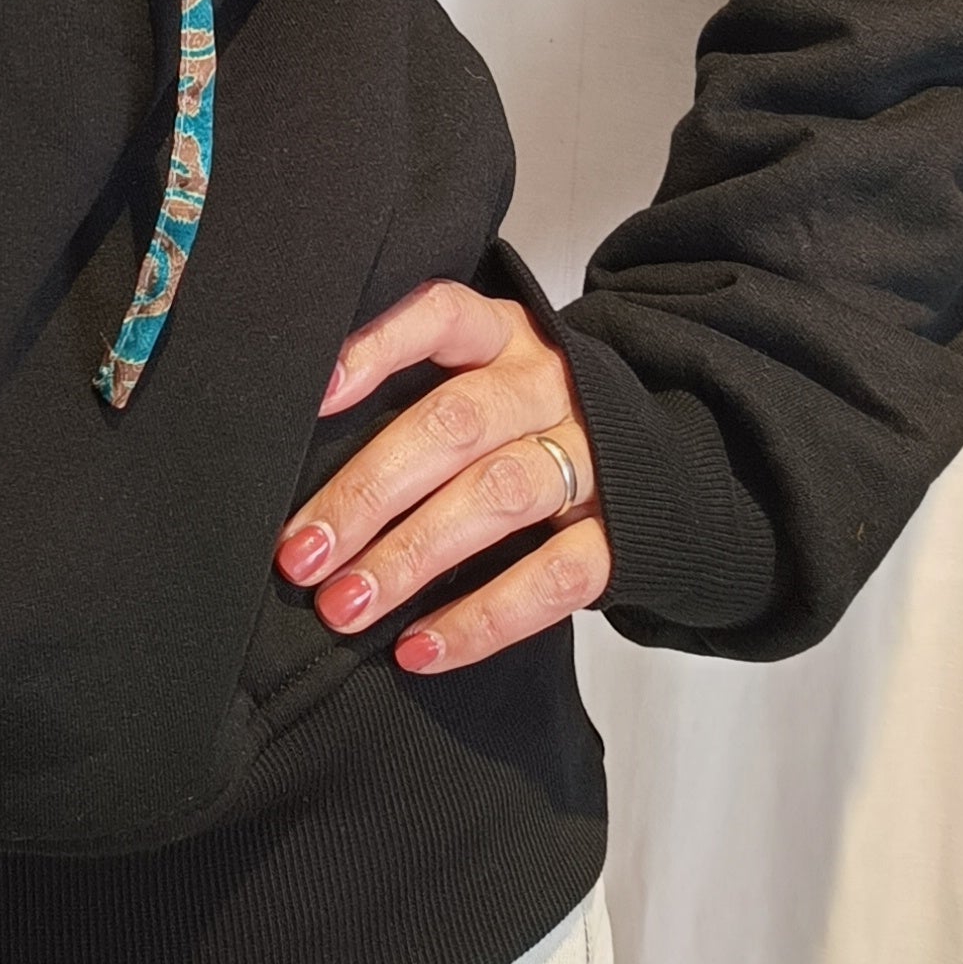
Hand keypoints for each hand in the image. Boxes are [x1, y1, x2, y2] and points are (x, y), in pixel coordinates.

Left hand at [274, 281, 610, 675]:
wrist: (663, 467)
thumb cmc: (530, 425)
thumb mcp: (483, 382)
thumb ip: (413, 403)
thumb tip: (299, 460)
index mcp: (506, 338)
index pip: (443, 316)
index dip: (381, 346)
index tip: (319, 395)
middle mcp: (548, 387)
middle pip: (454, 425)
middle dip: (368, 491)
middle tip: (302, 550)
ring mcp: (592, 459)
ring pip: (495, 498)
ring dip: (410, 557)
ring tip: (345, 605)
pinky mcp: (621, 537)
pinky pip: (550, 578)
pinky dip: (480, 619)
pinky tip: (418, 647)